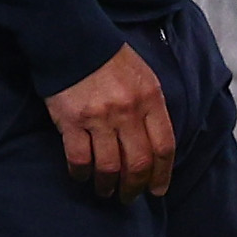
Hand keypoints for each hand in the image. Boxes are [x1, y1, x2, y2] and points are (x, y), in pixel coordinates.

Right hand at [46, 44, 175, 198]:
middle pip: (139, 162)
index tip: (157, 189)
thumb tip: (155, 142)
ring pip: (110, 166)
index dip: (162, 174)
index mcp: (150, 99)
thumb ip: (152, 108)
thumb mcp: (144, 77)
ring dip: (108, 185)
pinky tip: (82, 177)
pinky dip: (81, 173)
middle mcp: (128, 111)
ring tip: (105, 191)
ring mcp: (99, 118)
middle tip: (129, 197)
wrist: (72, 39)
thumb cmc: (110, 59)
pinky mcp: (72, 121)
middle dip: (135, 186)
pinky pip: (80, 158)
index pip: (164, 146)